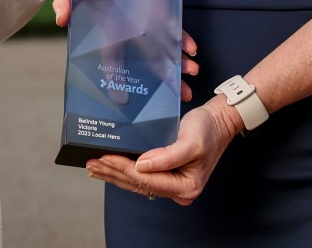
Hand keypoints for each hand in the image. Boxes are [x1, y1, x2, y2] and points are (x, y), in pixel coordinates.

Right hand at [54, 0, 198, 103]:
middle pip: (150, 62)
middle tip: (181, 95)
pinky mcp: (161, 11)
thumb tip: (60, 18)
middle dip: (166, 79)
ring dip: (180, 62)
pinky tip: (191, 49)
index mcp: (111, 34)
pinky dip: (184, 39)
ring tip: (191, 73)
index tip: (121, 99)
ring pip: (166, 49)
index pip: (113, 60)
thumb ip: (67, 1)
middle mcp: (132, 33)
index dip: (115, 79)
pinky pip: (175, 29)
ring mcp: (149, 24)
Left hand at [86, 99, 241, 204]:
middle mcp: (178, 190)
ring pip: (137, 182)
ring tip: (94, 167)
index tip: (104, 158)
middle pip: (139, 184)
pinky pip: (142, 177)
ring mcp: (172, 183)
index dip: (123, 169)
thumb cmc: (208, 130)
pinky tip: (110, 168)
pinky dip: (124, 172)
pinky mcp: (168, 174)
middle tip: (91, 164)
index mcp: (186, 186)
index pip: (147, 180)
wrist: (220, 122)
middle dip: (113, 173)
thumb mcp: (190, 142)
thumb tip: (141, 165)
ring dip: (115, 174)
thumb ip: (167, 156)